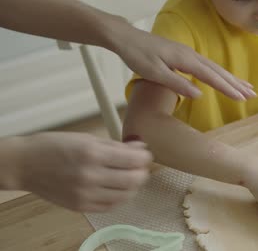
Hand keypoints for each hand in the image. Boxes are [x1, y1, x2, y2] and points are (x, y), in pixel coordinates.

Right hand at [12, 132, 152, 211]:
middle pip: (133, 180)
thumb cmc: (53, 146)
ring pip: (125, 196)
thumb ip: (116, 145)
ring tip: (130, 177)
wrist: (25, 164)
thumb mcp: (87, 138)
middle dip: (143, 172)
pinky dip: (119, 197)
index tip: (145, 154)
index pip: (134, 159)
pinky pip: (110, 206)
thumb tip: (140, 148)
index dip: (145, 157)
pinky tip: (117, 188)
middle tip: (140, 166)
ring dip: (134, 186)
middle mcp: (90, 176)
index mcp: (92, 154)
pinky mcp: (80, 206)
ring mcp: (85, 194)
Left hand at [106, 15, 256, 99]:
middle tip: (252, 95)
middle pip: (218, 71)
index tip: (241, 98)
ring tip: (246, 87)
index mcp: (185, 60)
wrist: (126, 38)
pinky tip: (224, 79)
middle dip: (236, 83)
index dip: (227, 88)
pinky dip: (220, 73)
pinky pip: (208, 66)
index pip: (211, 77)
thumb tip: (199, 95)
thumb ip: (177, 84)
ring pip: (215, 68)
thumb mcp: (154, 73)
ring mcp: (189, 54)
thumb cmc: (138, 55)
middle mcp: (191, 55)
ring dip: (231, 78)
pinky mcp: (185, 55)